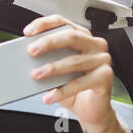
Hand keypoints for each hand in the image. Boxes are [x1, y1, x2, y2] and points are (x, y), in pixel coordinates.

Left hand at [23, 14, 115, 131]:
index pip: (63, 23)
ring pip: (74, 61)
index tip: (28, 32)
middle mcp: (94, 45)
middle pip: (71, 36)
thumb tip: (27, 61)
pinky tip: (49, 96)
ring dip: (53, 68)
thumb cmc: (75, 89)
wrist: (91, 109)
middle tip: (31, 51)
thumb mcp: (57, 73)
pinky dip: (62, 91)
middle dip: (49, 42)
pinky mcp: (105, 77)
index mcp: (82, 38)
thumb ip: (47, 63)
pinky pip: (80, 83)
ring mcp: (102, 60)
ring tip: (36, 75)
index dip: (45, 25)